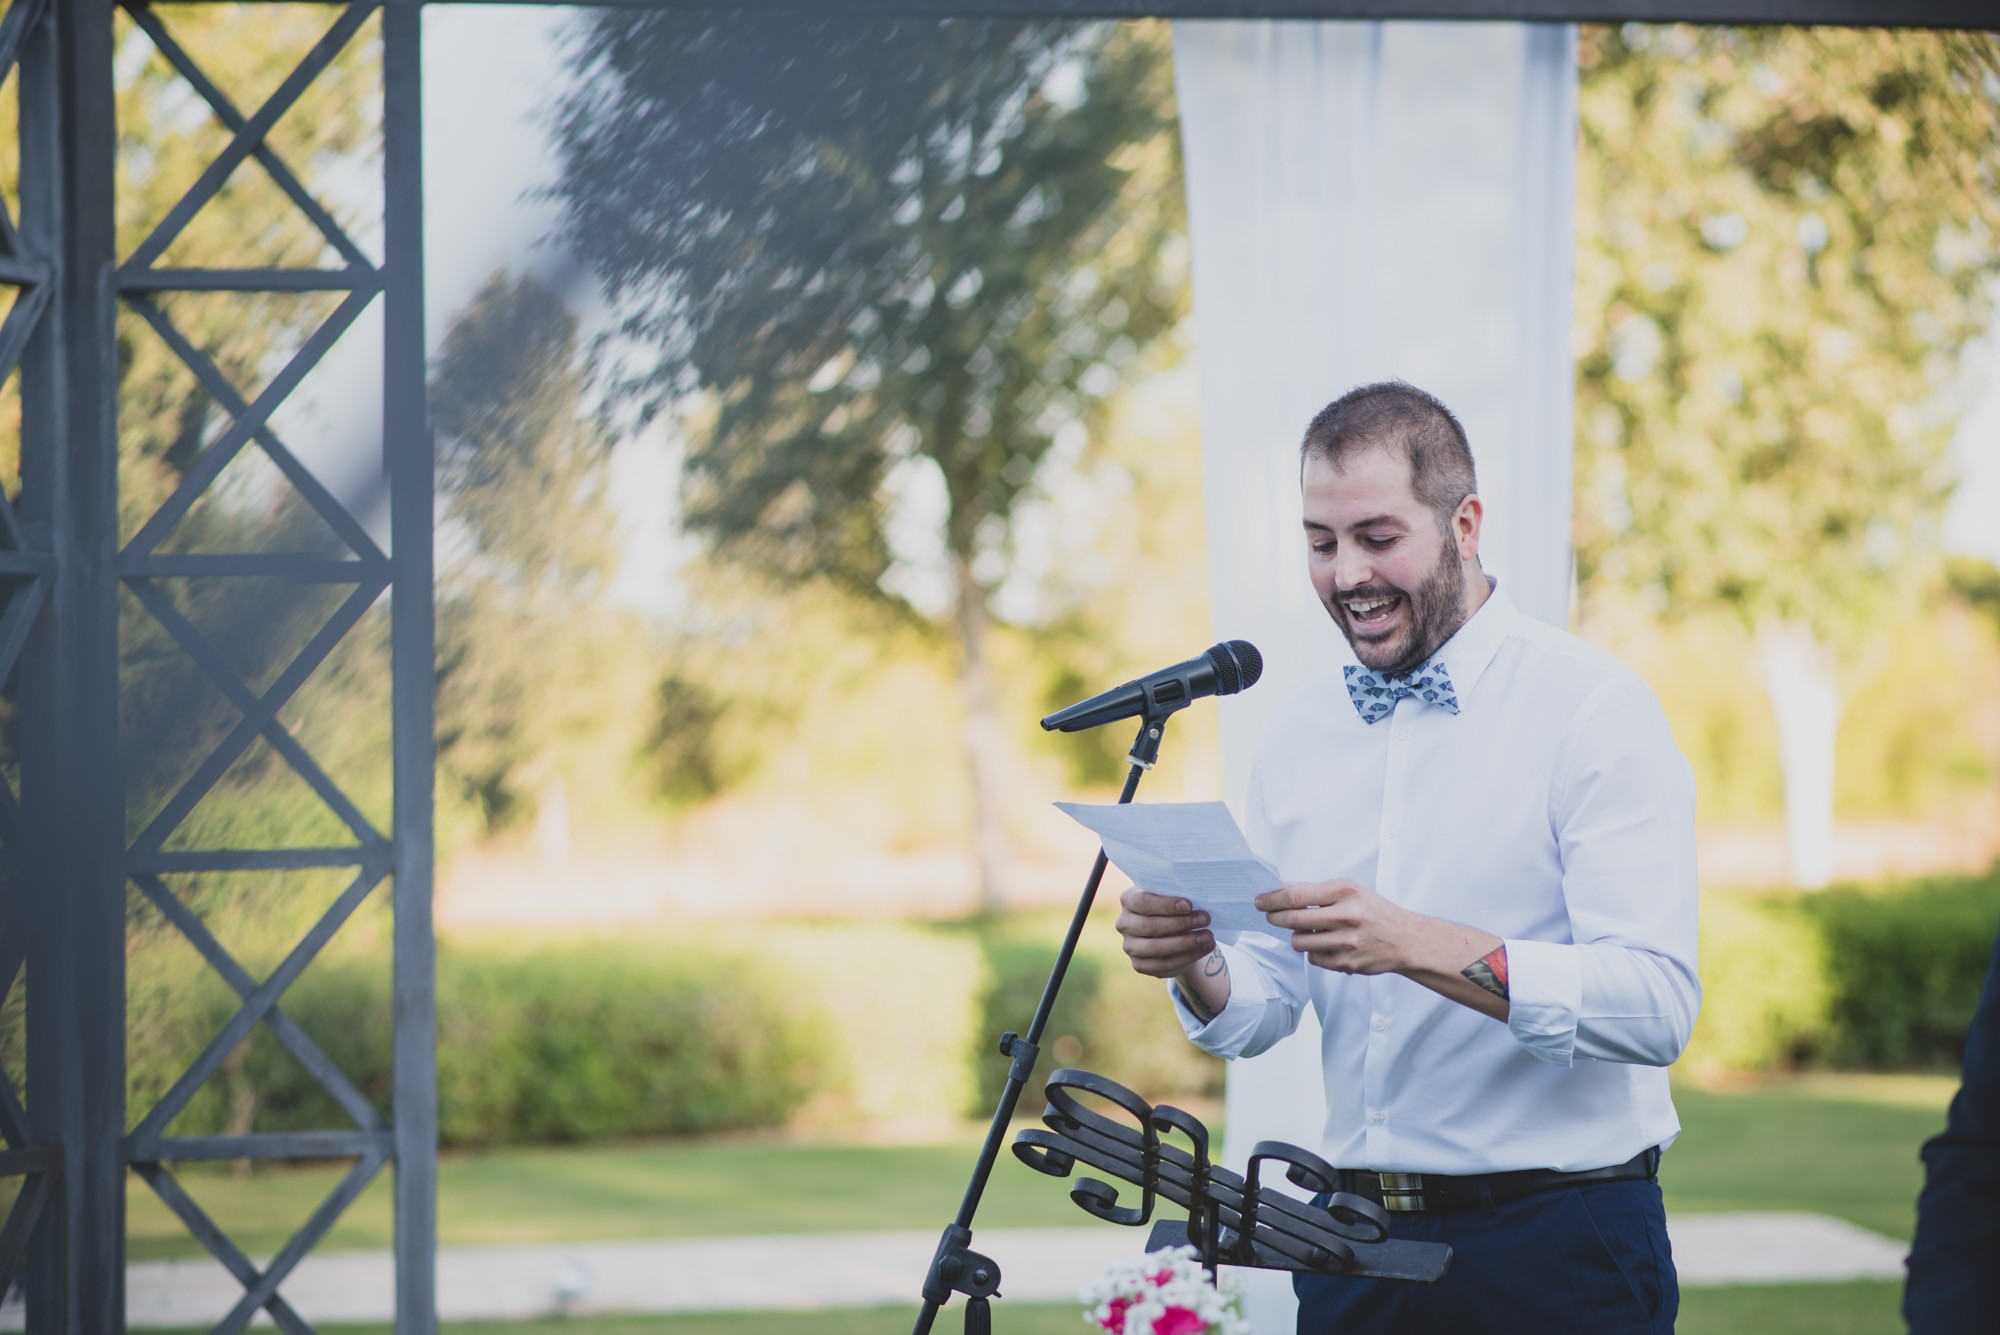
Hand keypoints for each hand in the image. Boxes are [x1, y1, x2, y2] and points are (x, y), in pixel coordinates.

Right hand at [1114, 887, 1213, 978]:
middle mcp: (1124, 924)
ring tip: (1208, 937)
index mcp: (1128, 900)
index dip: (1166, 905)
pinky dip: (1187, 957)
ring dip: (1186, 943)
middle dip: (1180, 923)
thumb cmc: (1172, 907)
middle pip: (1150, 926)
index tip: (1189, 905)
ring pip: (1156, 948)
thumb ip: (1177, 894)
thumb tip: (1197, 896)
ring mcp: (1129, 946)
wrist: (1171, 932)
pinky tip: (1203, 949)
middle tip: (1205, 919)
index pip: (1142, 902)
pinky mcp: (1139, 965)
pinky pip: (1164, 964)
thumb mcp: (1172, 896)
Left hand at [1256, 879, 1419, 974]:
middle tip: (1270, 915)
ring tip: (1306, 930)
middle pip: (1293, 919)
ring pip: (1300, 942)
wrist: (1406, 939)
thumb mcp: (1351, 891)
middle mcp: (1346, 916)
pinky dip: (1313, 951)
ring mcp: (1347, 942)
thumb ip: (1316, 890)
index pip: (1296, 895)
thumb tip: (1282, 886)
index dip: (1272, 899)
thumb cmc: (1375, 911)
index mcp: (1345, 892)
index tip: (1260, 901)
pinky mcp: (1347, 963)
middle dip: (1275, 917)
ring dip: (1296, 936)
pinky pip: (1314, 959)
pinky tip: (1325, 944)